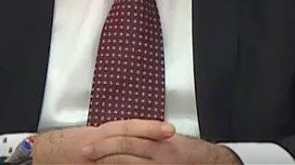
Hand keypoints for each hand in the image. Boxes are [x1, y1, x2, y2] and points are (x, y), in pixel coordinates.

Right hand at [32, 120, 174, 163]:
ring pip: (122, 158)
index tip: (169, 129)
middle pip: (129, 141)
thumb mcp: (92, 135)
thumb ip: (113, 136)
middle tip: (173, 139)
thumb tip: (138, 137)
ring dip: (141, 158)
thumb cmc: (68, 144)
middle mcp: (99, 143)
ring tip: (161, 159)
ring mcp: (97, 158)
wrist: (43, 154)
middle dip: (151, 140)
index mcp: (101, 132)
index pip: (128, 127)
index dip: (149, 128)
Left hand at [81, 132, 241, 163]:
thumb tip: (118, 135)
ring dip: (109, 164)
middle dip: (102, 150)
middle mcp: (160, 151)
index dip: (107, 137)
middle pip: (126, 148)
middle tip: (84, 153)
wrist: (210, 163)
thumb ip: (145, 135)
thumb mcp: (165, 137)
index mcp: (159, 136)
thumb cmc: (185, 150)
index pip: (128, 133)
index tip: (90, 142)